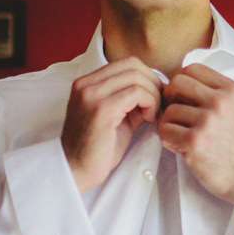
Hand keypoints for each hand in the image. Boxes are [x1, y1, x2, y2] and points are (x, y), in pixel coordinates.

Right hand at [62, 59, 162, 192]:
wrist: (75, 171)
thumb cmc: (96, 149)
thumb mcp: (115, 117)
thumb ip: (131, 101)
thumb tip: (157, 91)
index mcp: (86, 83)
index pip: (126, 63)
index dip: (147, 76)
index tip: (155, 96)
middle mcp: (86, 84)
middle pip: (133, 65)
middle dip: (153, 83)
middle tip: (158, 105)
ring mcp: (92, 95)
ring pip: (136, 77)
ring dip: (153, 95)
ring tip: (151, 115)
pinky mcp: (102, 109)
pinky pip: (137, 93)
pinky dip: (150, 103)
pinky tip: (148, 119)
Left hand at [158, 64, 233, 205]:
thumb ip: (213, 92)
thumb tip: (176, 83)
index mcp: (231, 90)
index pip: (192, 68)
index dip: (181, 81)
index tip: (182, 97)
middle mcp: (220, 102)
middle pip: (176, 83)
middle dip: (170, 98)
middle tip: (177, 115)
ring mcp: (207, 121)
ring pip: (168, 110)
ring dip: (169, 124)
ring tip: (181, 135)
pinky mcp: (195, 142)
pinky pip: (164, 130)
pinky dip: (167, 139)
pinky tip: (179, 146)